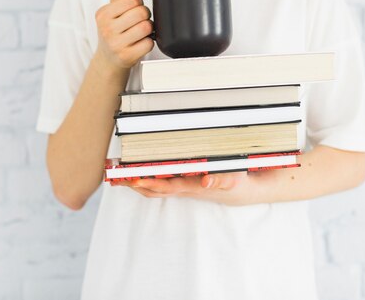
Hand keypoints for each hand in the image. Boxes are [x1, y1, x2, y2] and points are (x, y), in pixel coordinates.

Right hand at [94, 0, 153, 69]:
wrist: (107, 59)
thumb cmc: (112, 32)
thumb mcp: (113, 10)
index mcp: (103, 14)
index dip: (138, 3)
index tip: (134, 9)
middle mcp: (107, 29)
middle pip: (141, 12)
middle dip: (145, 15)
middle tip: (139, 20)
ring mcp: (116, 44)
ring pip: (146, 27)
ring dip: (148, 28)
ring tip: (140, 31)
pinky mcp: (127, 56)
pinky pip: (149, 43)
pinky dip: (149, 42)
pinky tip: (140, 42)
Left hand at [113, 171, 259, 205]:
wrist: (247, 191)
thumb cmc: (238, 183)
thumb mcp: (235, 180)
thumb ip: (221, 180)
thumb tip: (206, 182)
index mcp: (193, 187)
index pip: (166, 186)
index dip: (149, 182)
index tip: (134, 177)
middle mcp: (185, 189)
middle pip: (154, 190)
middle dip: (135, 184)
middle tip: (116, 176)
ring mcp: (185, 187)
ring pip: (156, 187)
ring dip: (138, 182)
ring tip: (121, 174)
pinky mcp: (187, 184)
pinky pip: (163, 183)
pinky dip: (149, 178)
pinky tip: (140, 172)